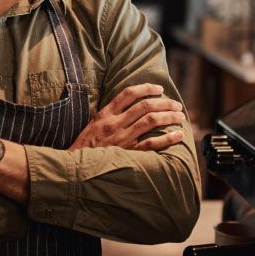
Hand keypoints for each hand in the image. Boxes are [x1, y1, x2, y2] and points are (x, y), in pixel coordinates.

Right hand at [69, 83, 184, 151]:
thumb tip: (129, 107)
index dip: (147, 88)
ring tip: (180, 117)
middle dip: (164, 103)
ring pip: (151, 121)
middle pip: (145, 105)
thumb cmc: (85, 146)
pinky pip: (151, 144)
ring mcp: (122, 138)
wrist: (75, 167)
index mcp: (105, 114)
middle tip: (176, 105)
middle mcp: (115, 123)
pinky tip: (178, 135)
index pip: (128, 93)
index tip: (159, 89)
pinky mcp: (127, 153)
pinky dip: (167, 138)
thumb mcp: (93, 125)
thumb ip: (109, 115)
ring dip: (169, 116)